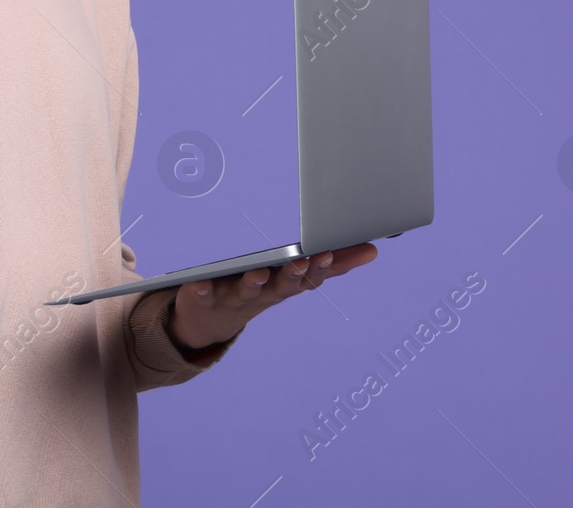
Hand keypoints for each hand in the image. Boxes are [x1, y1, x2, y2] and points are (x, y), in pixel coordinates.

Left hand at [165, 243, 377, 355]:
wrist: (208, 323)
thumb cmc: (259, 291)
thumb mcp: (294, 276)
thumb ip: (331, 264)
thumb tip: (372, 250)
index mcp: (283, 287)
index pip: (306, 279)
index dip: (318, 269)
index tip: (328, 252)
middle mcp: (262, 295)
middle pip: (280, 287)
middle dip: (293, 275)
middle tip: (305, 261)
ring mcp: (233, 298)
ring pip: (246, 292)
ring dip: (254, 283)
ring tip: (259, 273)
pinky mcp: (203, 297)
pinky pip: (202, 294)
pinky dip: (202, 289)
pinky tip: (200, 283)